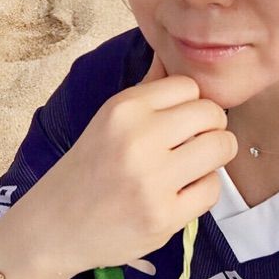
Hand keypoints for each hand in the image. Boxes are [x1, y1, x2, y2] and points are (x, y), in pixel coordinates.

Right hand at [0, 52, 237, 278]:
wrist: (57, 223)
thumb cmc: (89, 166)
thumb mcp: (110, 119)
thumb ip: (147, 89)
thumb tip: (170, 55)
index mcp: (124, 108)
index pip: (189, 85)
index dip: (193, 102)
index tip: (185, 118)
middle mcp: (137, 139)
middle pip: (212, 113)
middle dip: (212, 126)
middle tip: (196, 141)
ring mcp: (150, 180)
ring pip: (222, 147)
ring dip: (213, 157)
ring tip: (192, 165)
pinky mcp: (162, 217)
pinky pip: (212, 189)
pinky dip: (202, 190)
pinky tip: (181, 192)